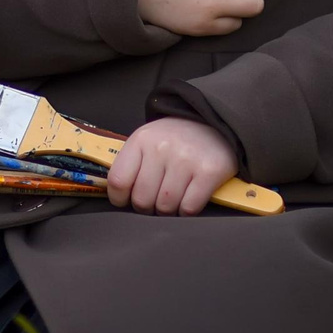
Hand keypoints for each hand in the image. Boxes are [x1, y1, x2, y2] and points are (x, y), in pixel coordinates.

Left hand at [107, 117, 237, 215]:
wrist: (214, 121)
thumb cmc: (176, 138)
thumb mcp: (148, 140)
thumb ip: (132, 164)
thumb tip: (119, 198)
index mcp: (141, 140)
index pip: (118, 181)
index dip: (119, 199)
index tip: (126, 201)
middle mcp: (161, 148)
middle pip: (142, 199)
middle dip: (146, 208)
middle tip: (155, 201)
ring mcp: (186, 160)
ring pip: (165, 207)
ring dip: (168, 211)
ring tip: (173, 199)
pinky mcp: (209, 172)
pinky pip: (189, 208)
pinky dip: (186, 211)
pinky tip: (188, 199)